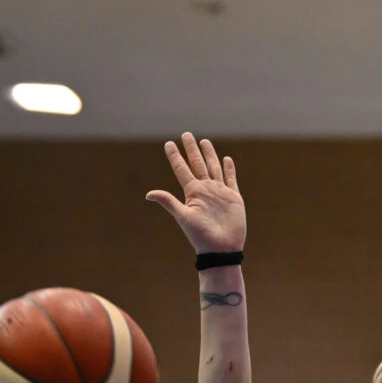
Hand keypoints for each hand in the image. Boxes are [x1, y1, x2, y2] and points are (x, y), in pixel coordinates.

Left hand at [146, 132, 245, 253]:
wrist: (221, 248)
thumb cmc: (201, 235)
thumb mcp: (183, 216)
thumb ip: (169, 202)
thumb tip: (148, 194)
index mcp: (192, 192)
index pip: (181, 169)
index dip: (175, 156)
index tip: (169, 143)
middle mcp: (205, 189)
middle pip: (197, 164)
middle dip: (192, 149)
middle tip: (186, 134)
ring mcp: (220, 192)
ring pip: (214, 168)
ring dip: (209, 155)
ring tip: (204, 142)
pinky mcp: (233, 198)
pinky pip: (231, 179)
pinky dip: (229, 169)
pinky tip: (226, 159)